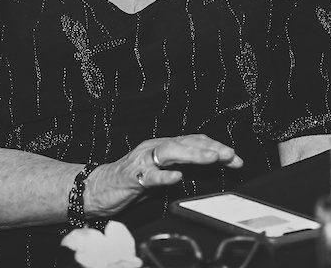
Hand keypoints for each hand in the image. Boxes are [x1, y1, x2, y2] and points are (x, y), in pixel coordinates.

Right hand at [85, 135, 242, 216]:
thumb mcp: (160, 173)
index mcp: (162, 147)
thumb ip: (180, 168)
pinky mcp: (131, 177)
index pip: (193, 142)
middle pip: (186, 143)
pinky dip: (164, 176)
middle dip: (210, 148)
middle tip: (230, 155)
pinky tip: (176, 178)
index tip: (235, 158)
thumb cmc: (128, 181)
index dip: (216, 147)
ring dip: (194, 155)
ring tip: (212, 158)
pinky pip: (149, 176)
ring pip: (170, 152)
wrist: (95, 189)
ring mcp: (142, 161)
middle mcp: (154, 149)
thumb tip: (210, 168)